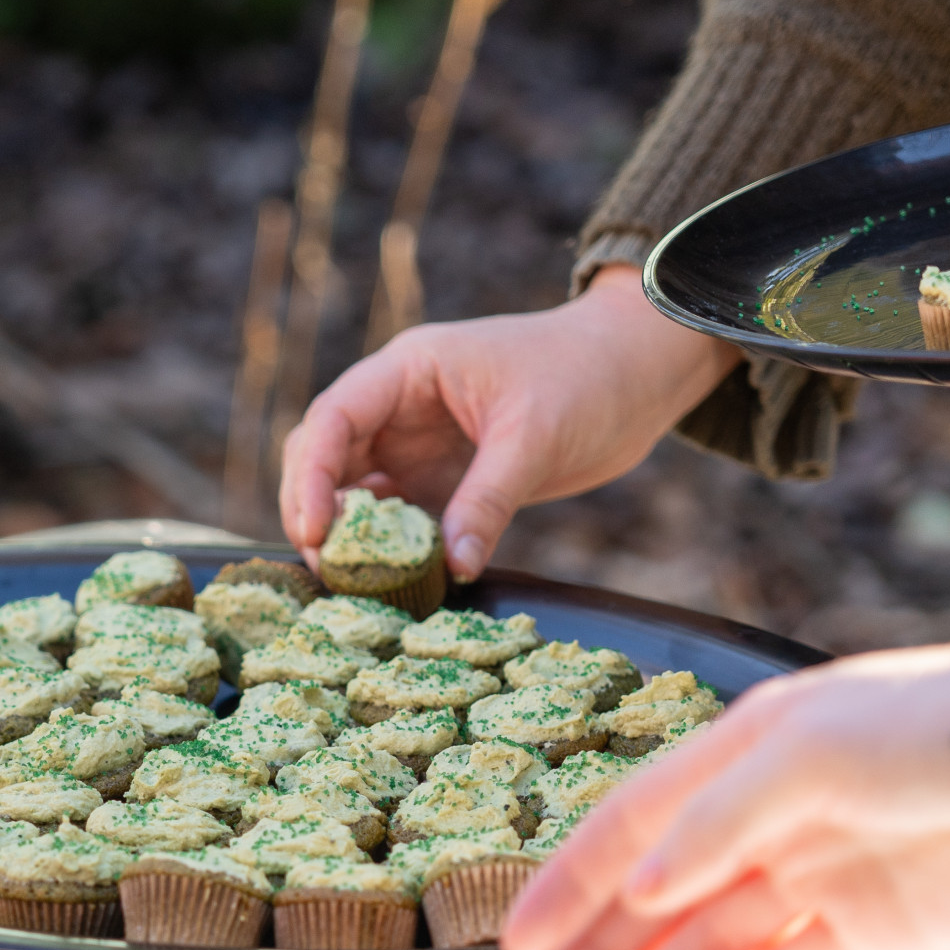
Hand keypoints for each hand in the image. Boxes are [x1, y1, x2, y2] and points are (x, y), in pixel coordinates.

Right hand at [277, 266, 738, 579]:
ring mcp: (416, 441)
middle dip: (313, 507)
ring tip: (347, 579)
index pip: (335, 417)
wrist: (638, 371)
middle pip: (325, 453)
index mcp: (410, 369)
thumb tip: (451, 568)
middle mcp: (400, 404)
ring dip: (344, 531)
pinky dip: (385, 544)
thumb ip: (488, 500)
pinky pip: (396, 513)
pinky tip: (387, 577)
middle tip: (324, 566)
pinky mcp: (441, 476)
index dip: (312, 474)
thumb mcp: (534, 438)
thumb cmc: (588, 377)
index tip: (316, 530)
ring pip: (352, 487)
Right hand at [499, 646, 949, 949]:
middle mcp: (769, 821)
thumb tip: (646, 888)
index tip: (518, 943)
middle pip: (658, 904)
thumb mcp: (813, 751)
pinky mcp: (869, 931)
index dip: (570, 885)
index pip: (631, 830)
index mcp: (742, 756)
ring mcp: (818, 879)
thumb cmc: (948, 727)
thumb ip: (719, 821)